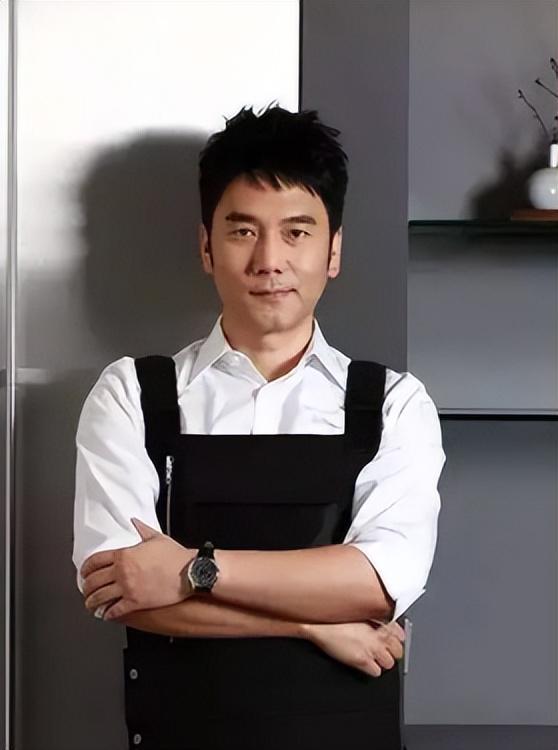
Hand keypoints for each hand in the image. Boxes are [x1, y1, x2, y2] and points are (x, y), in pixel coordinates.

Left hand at [80, 518, 194, 620]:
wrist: (189, 572)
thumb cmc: (175, 557)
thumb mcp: (157, 538)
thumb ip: (142, 530)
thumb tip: (135, 522)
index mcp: (125, 555)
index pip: (95, 561)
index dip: (85, 569)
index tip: (84, 573)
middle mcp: (122, 572)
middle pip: (93, 581)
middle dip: (86, 587)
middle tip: (85, 590)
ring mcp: (127, 588)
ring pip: (100, 597)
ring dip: (92, 602)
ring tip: (91, 604)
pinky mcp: (135, 602)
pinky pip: (114, 610)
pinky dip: (107, 614)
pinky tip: (105, 614)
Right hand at [304, 620, 404, 676]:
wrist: (319, 625)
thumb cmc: (335, 617)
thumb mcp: (359, 612)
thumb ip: (375, 618)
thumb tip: (387, 624)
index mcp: (377, 621)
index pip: (399, 635)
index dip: (396, 639)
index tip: (392, 640)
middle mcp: (377, 635)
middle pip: (398, 651)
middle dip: (391, 652)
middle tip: (383, 651)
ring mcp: (370, 649)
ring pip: (389, 664)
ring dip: (383, 661)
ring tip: (374, 657)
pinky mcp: (361, 661)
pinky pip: (376, 672)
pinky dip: (372, 669)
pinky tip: (366, 663)